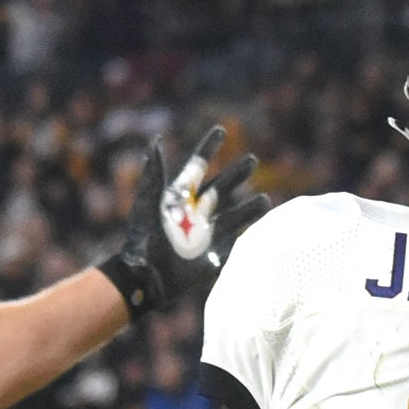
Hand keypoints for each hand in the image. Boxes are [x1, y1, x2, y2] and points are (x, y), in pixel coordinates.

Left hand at [97, 125, 269, 318]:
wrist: (145, 278)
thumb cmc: (143, 240)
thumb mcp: (148, 204)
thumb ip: (155, 175)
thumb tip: (155, 142)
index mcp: (179, 198)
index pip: (197, 167)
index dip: (208, 149)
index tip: (220, 130)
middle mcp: (194, 213)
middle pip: (221, 188)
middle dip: (236, 174)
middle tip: (252, 160)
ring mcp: (205, 235)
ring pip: (233, 216)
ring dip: (250, 209)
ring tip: (265, 200)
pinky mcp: (211, 256)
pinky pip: (233, 244)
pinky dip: (248, 238)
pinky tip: (263, 230)